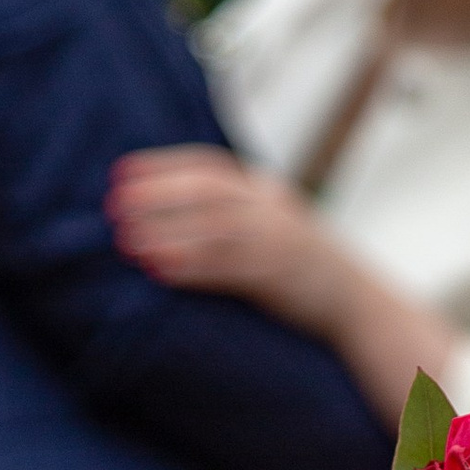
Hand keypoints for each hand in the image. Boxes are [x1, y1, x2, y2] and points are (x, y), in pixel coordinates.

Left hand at [107, 146, 340, 331]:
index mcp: (264, 191)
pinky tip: (161, 271)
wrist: (355, 302)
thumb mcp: (270, 225)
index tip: (121, 173)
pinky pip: (230, 268)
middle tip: (115, 205)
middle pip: (207, 191)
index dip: (162, 167)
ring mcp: (277, 241)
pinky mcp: (279, 277)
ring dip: (167, 233)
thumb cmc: (300, 268)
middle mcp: (270, 209)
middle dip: (157, 195)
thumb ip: (229, 212)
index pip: (208, 167)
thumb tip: (161, 212)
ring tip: (129, 241)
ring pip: (215, 228)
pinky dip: (192, 268)